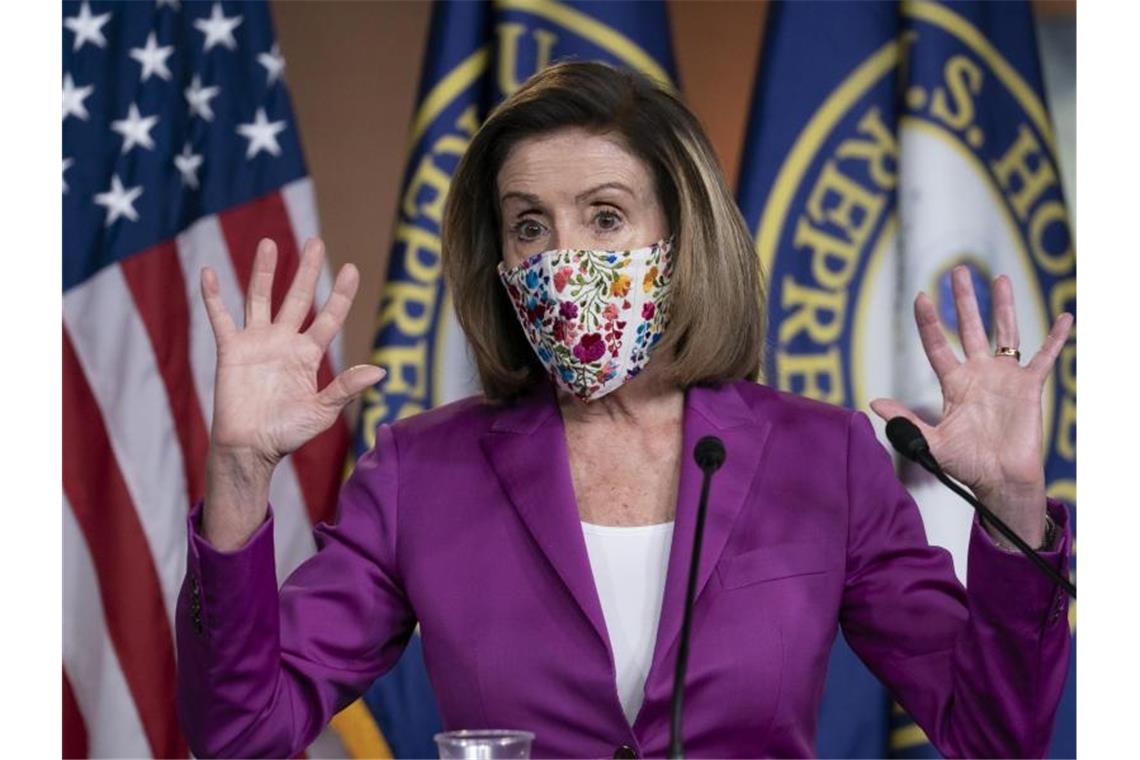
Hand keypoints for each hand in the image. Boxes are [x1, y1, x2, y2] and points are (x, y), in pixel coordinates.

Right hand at [200, 237, 383, 548]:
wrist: (250, 448)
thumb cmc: (287, 434)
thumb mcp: (322, 411)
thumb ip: (346, 388)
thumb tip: (381, 370)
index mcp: (308, 355)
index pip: (329, 317)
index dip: (340, 294)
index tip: (351, 268)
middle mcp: (284, 342)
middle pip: (298, 298)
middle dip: (307, 271)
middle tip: (316, 241)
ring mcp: (257, 342)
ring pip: (261, 298)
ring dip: (264, 272)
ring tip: (270, 243)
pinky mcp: (231, 350)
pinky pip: (220, 317)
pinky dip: (213, 296)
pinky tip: (209, 272)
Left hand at [868, 266, 1072, 546]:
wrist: (998, 480)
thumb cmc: (964, 464)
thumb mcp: (929, 442)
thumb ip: (905, 421)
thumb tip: (873, 402)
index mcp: (953, 383)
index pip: (937, 345)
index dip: (929, 322)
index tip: (921, 297)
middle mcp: (978, 373)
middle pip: (970, 328)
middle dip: (964, 300)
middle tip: (956, 270)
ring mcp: (1004, 377)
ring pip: (1004, 332)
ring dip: (1003, 306)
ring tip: (999, 277)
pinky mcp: (1029, 387)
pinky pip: (1044, 358)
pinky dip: (1055, 339)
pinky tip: (1064, 318)